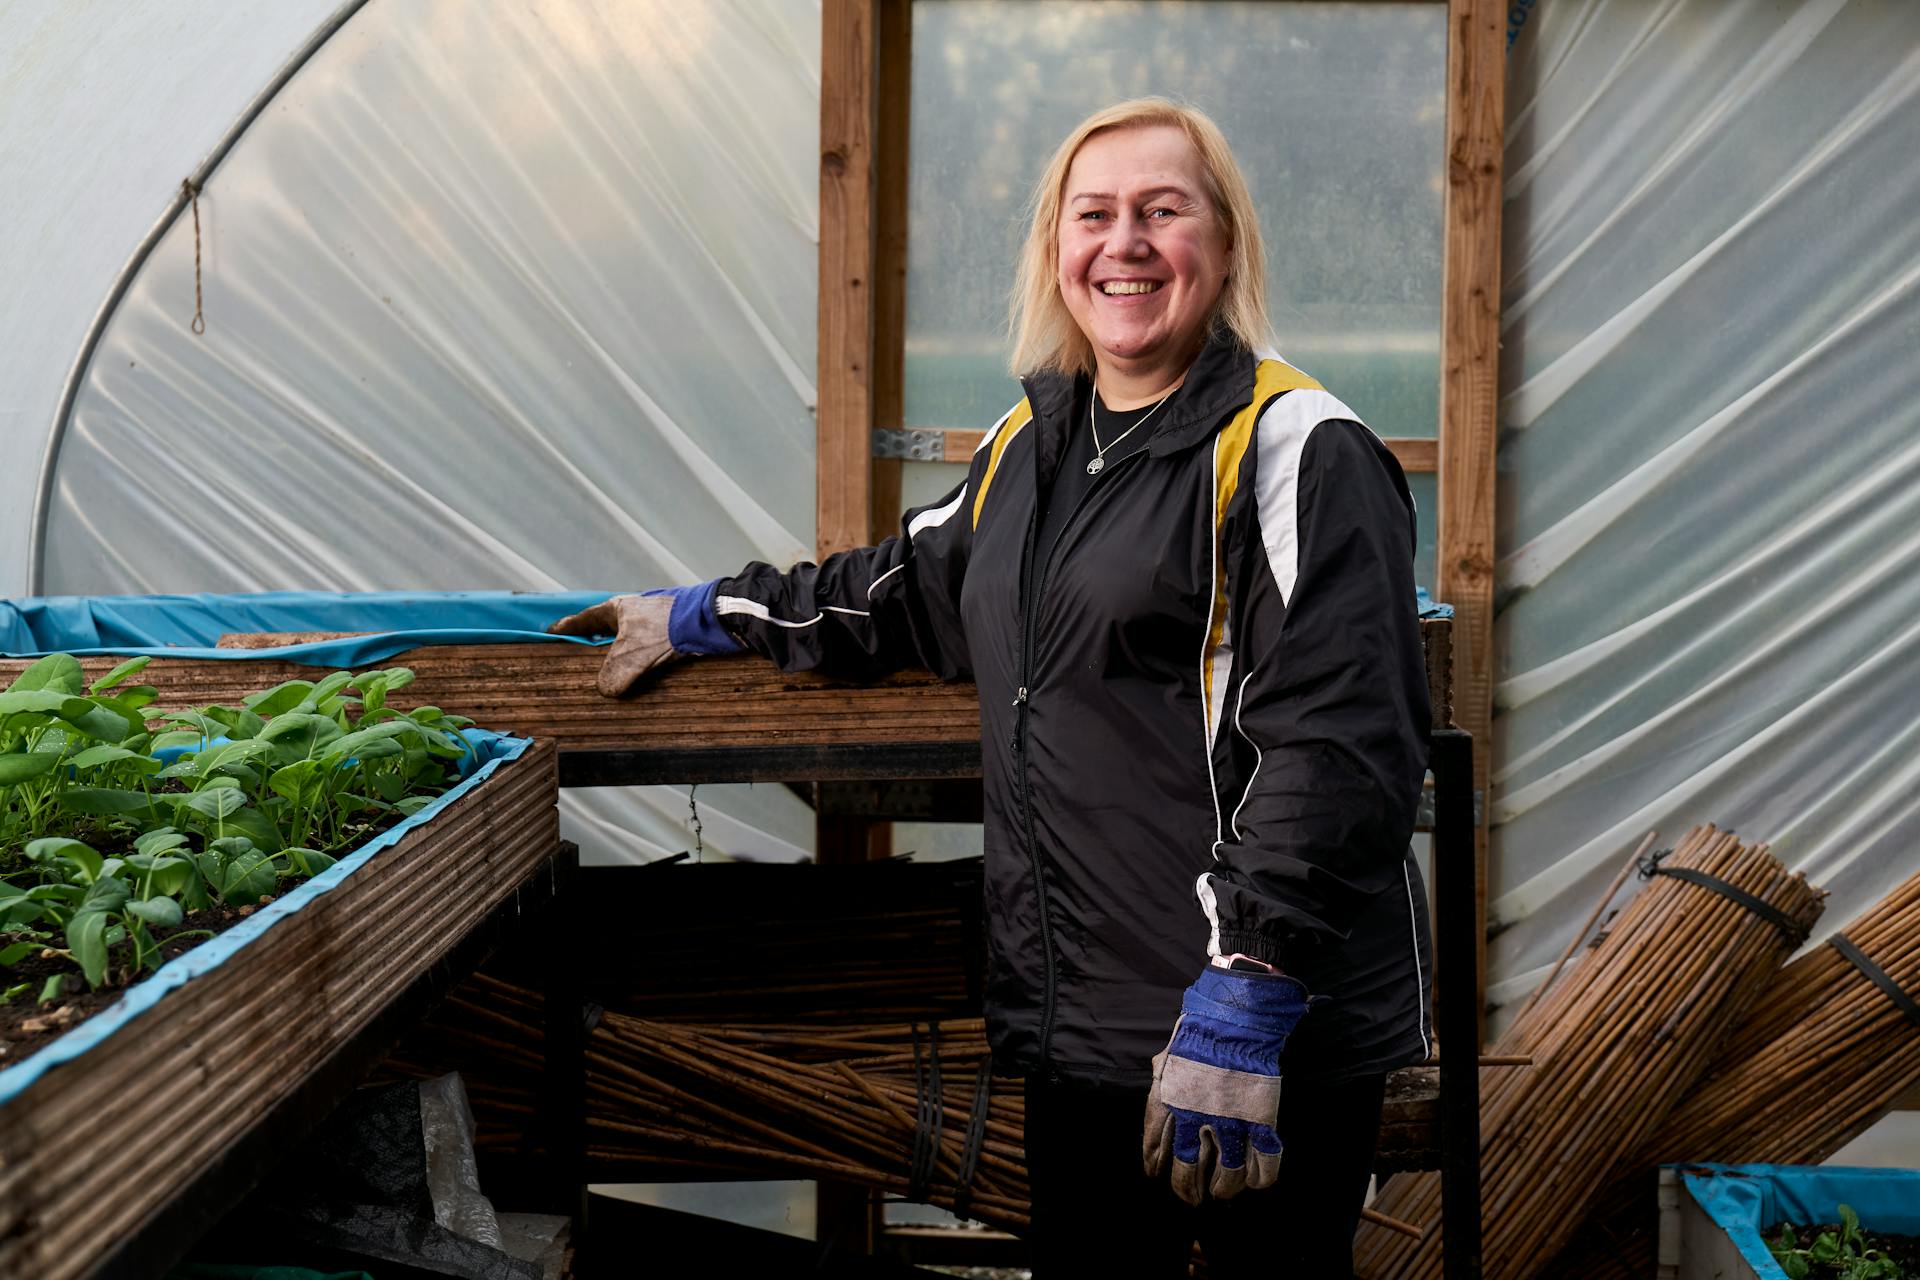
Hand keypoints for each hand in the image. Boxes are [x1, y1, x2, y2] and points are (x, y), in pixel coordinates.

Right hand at [547, 594, 674, 696]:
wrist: (704, 622)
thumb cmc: (663, 631)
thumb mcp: (630, 657)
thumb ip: (613, 676)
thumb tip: (605, 689)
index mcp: (617, 609)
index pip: (584, 619)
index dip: (567, 627)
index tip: (551, 632)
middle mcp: (633, 611)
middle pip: (605, 627)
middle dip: (594, 640)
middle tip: (579, 651)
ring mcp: (652, 618)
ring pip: (627, 636)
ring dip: (619, 651)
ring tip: (610, 666)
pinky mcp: (669, 629)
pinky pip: (646, 645)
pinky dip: (639, 656)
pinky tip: (641, 668)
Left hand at [1143, 965, 1309, 1204]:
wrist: (1235, 1017)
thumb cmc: (1200, 1032)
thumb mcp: (1169, 1055)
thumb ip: (1163, 1077)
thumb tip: (1158, 1081)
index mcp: (1167, 1103)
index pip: (1154, 1146)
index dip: (1154, 1164)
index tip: (1155, 1174)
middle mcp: (1194, 1119)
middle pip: (1186, 1172)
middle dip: (1187, 1190)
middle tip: (1191, 1197)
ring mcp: (1229, 1122)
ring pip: (1227, 1176)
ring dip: (1224, 1189)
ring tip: (1221, 1193)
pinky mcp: (1260, 1120)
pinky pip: (1264, 1163)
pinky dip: (1261, 1178)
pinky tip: (1256, 1182)